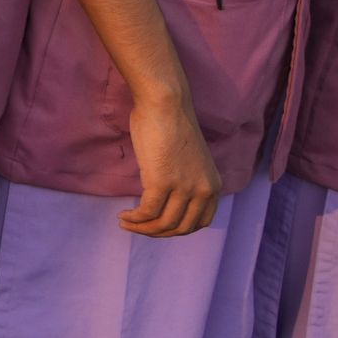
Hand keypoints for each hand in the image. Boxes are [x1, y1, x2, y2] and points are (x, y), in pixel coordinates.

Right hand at [119, 91, 223, 238]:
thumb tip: (167, 197)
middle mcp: (203, 190)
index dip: (176, 229)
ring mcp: (184, 188)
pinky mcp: (162, 183)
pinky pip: (147, 212)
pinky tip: (124, 215)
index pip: (200, 222)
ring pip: (163, 224)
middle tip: (137, 227)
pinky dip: (134, 219)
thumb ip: (186, 180)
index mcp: (212, 185)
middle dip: (157, 232)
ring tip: (125, 222)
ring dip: (142, 228)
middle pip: (181, 228)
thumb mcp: (189, 160)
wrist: (165, 105)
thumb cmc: (171, 124)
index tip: (157, 224)